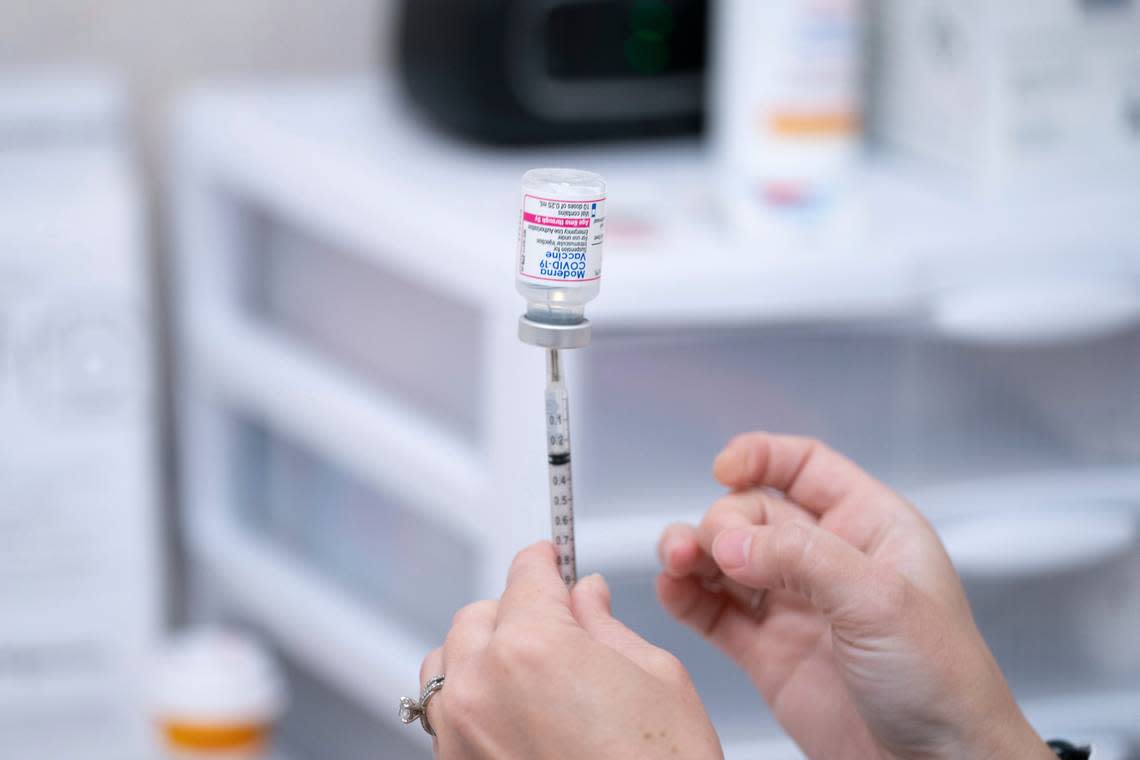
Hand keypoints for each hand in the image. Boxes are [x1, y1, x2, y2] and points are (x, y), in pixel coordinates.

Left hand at [422, 542, 722, 759]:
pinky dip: (471, 699)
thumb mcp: (656, 679)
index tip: (553, 559)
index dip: (547, 559)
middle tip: (558, 621)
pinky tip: (515, 713)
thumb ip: (606, 624)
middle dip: (517, 608)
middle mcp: (481, 686)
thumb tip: (586, 594)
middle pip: (481, 613)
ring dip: (481, 651)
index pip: (527, 572)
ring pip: (448, 661)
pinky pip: (444, 714)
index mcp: (533, 646)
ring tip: (528, 667)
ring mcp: (458, 735)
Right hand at [657, 433, 1054, 759]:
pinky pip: (712, 611)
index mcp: (869, 527)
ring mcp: (793, 605)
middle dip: (725, 521)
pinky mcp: (766, 652)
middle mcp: (827, 559)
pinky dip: (685, 596)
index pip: (806, 466)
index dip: (762, 457)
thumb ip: (802, 559)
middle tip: (719, 550)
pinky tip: (673, 590)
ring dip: (693, 552)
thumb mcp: (881, 601)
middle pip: (753, 511)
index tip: (724, 469)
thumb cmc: (943, 680)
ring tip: (678, 562)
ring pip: (725, 559)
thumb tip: (729, 541)